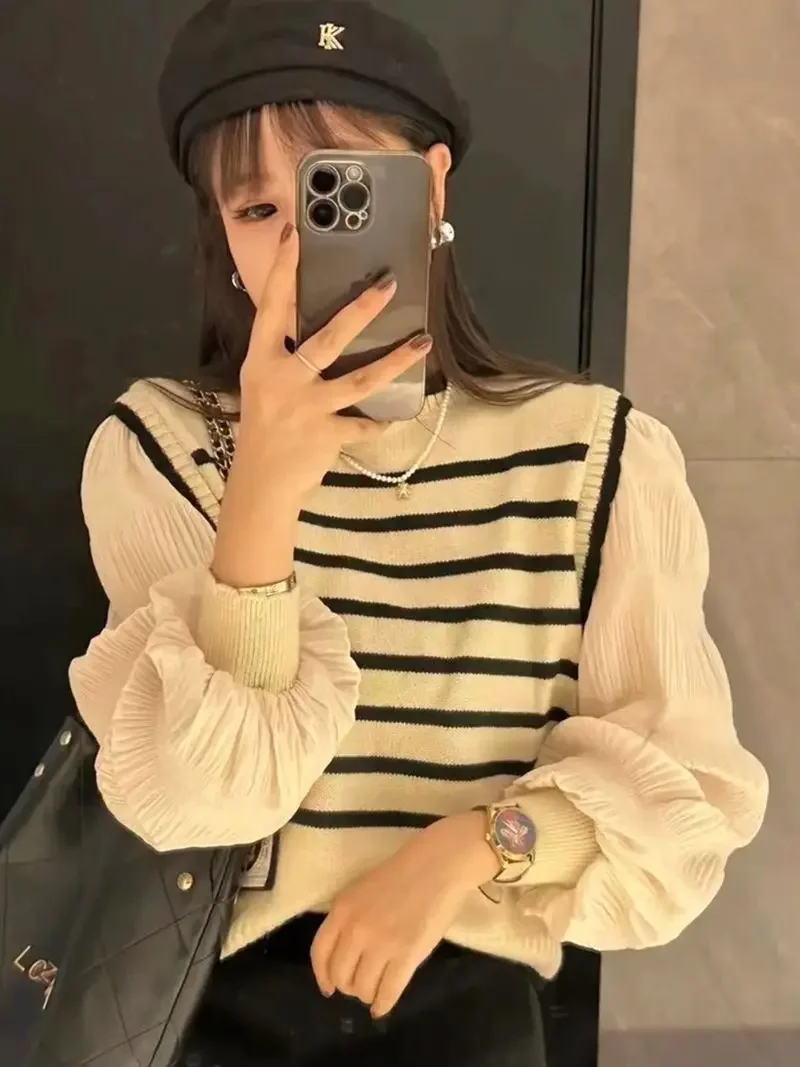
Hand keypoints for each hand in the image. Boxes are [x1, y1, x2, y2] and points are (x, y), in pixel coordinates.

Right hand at [236, 222, 430, 502]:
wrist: (261, 481)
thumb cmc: (263, 427)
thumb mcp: (262, 383)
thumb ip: (284, 355)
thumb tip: (317, 326)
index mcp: (262, 360)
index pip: (272, 306)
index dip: (282, 270)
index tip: (294, 233)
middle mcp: (284, 379)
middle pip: (328, 338)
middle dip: (361, 310)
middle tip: (388, 285)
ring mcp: (307, 408)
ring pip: (359, 379)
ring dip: (395, 361)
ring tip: (423, 343)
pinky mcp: (326, 435)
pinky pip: (364, 425)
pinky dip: (379, 423)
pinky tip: (398, 415)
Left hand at [310, 811, 500, 1017]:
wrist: (438, 865)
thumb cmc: (403, 871)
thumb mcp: (362, 890)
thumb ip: (349, 917)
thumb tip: (345, 951)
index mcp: (342, 909)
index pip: (320, 953)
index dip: (322, 975)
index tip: (328, 988)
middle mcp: (355, 930)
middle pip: (340, 975)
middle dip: (348, 986)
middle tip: (359, 985)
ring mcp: (381, 945)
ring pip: (362, 988)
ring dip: (366, 994)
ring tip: (374, 990)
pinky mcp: (406, 956)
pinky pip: (387, 992)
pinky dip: (383, 1005)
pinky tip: (382, 1007)